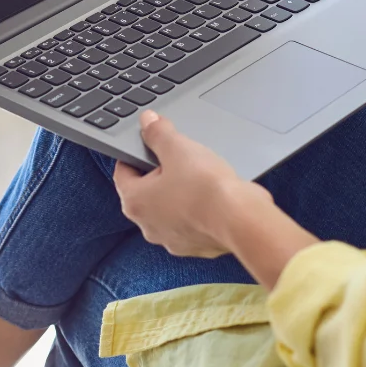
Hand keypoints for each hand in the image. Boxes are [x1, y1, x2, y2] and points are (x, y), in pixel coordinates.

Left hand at [113, 111, 272, 258]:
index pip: (123, 172)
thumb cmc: (205, 186)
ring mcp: (171, 239)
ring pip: (169, 207)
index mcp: (135, 202)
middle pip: (146, 191)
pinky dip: (197, 209)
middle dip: (160, 172)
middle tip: (178, 157)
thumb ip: (158, 132)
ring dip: (179, 192)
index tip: (149, 143)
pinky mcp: (195, 245)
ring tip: (199, 176)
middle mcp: (148, 225)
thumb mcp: (178, 147)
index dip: (134, 153)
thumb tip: (147, 121)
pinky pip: (190, 221)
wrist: (241, 220)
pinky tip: (213, 195)